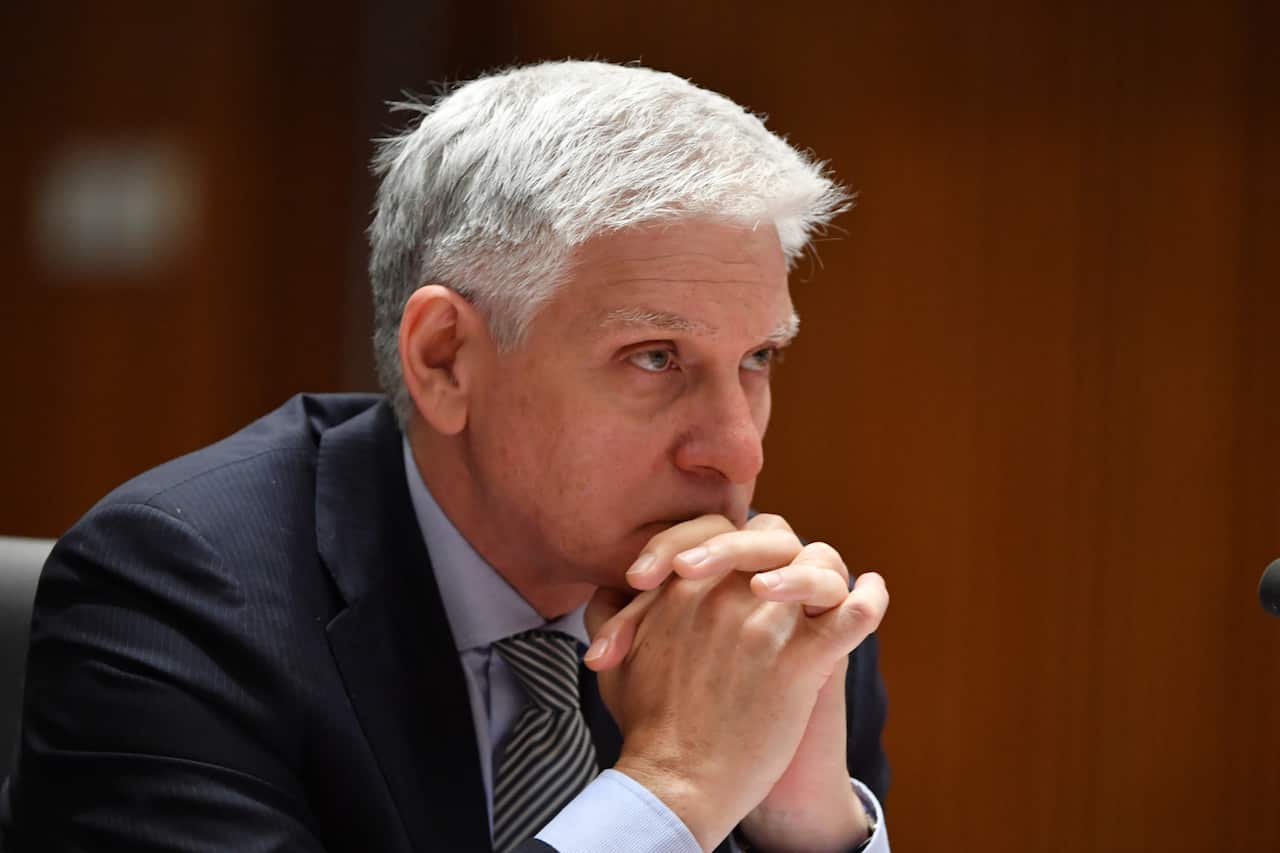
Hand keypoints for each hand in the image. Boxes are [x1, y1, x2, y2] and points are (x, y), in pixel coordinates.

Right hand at [586, 514, 887, 850]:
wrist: (677, 783)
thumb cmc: (645, 724)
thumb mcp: (615, 659)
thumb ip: (614, 616)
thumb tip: (616, 588)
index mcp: (682, 589)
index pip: (719, 531)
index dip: (729, 540)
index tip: (733, 569)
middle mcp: (725, 597)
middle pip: (774, 539)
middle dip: (780, 548)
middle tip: (774, 577)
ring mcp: (765, 628)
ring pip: (818, 567)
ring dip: (825, 574)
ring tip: (828, 587)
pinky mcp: (801, 663)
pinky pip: (853, 616)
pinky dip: (872, 600)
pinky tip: (874, 590)